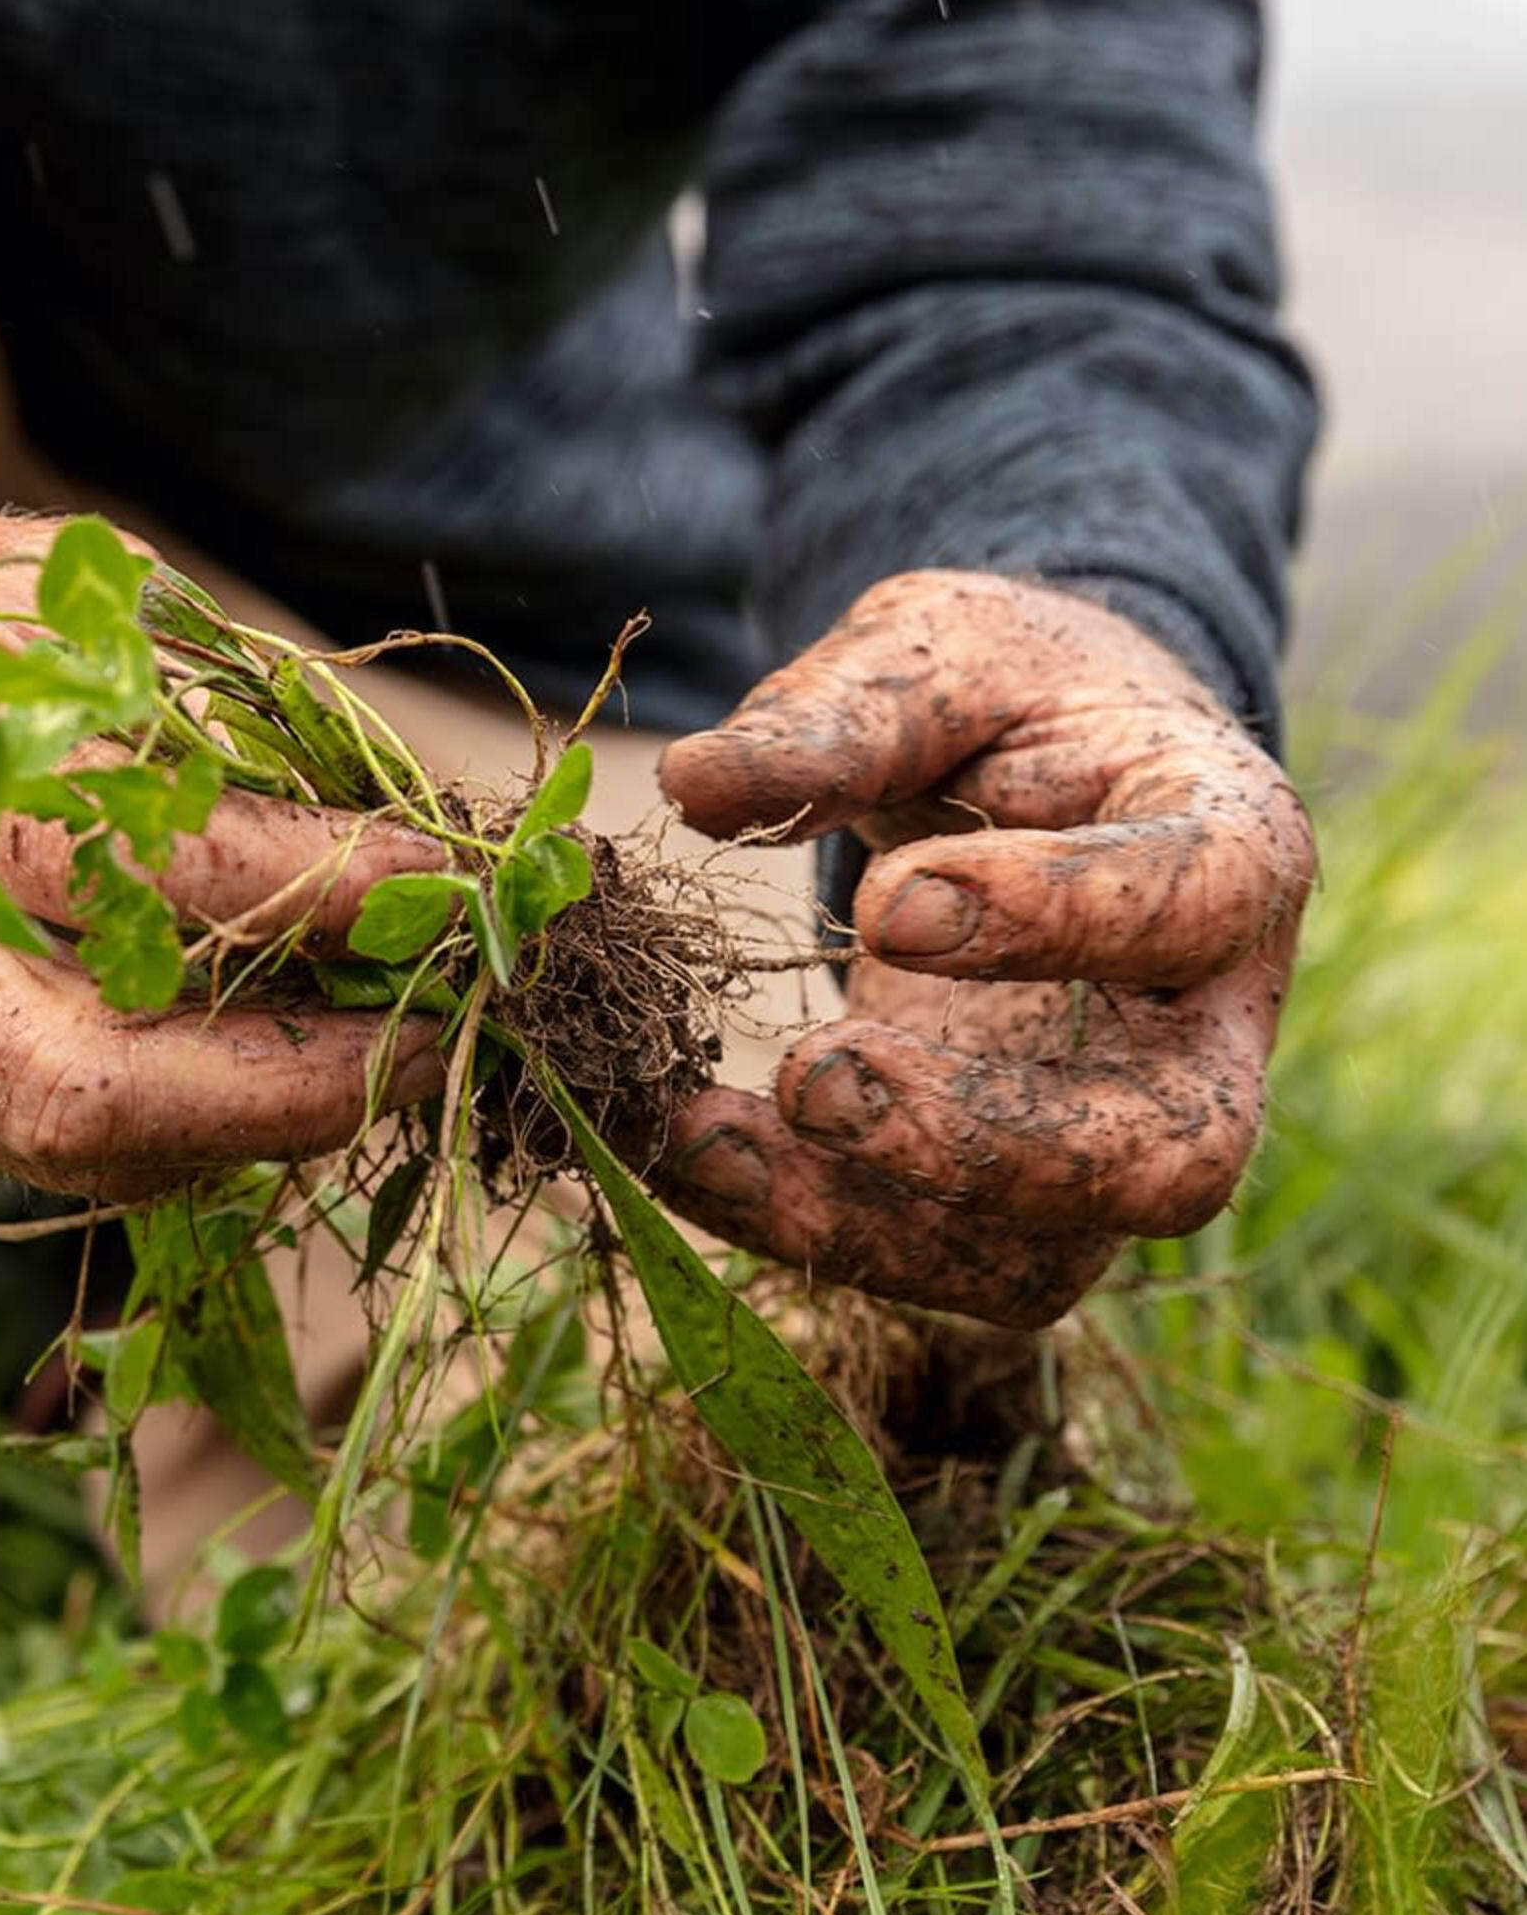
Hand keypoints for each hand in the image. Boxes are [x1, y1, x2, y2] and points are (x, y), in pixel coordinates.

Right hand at [0, 486, 447, 1196]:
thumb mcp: (32, 592)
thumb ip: (198, 705)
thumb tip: (396, 822)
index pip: (160, 866)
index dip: (338, 894)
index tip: (463, 885)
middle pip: (89, 1091)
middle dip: (300, 1091)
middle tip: (436, 1040)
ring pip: (70, 1151)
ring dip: (244, 1122)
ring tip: (361, 1047)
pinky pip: (24, 1145)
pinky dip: (158, 1119)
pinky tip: (236, 1060)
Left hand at [653, 572, 1312, 1328]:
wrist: (1025, 761)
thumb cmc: (1003, 697)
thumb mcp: (934, 654)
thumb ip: (839, 714)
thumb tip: (696, 784)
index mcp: (1235, 845)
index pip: (1198, 906)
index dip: (1060, 917)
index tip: (887, 904)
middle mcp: (1206, 1027)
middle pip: (1168, 1155)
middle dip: (988, 1145)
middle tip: (814, 1080)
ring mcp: (1114, 1134)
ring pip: (1041, 1256)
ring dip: (861, 1221)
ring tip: (698, 1136)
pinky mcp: (1009, 1197)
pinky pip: (928, 1261)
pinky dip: (795, 1223)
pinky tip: (680, 1149)